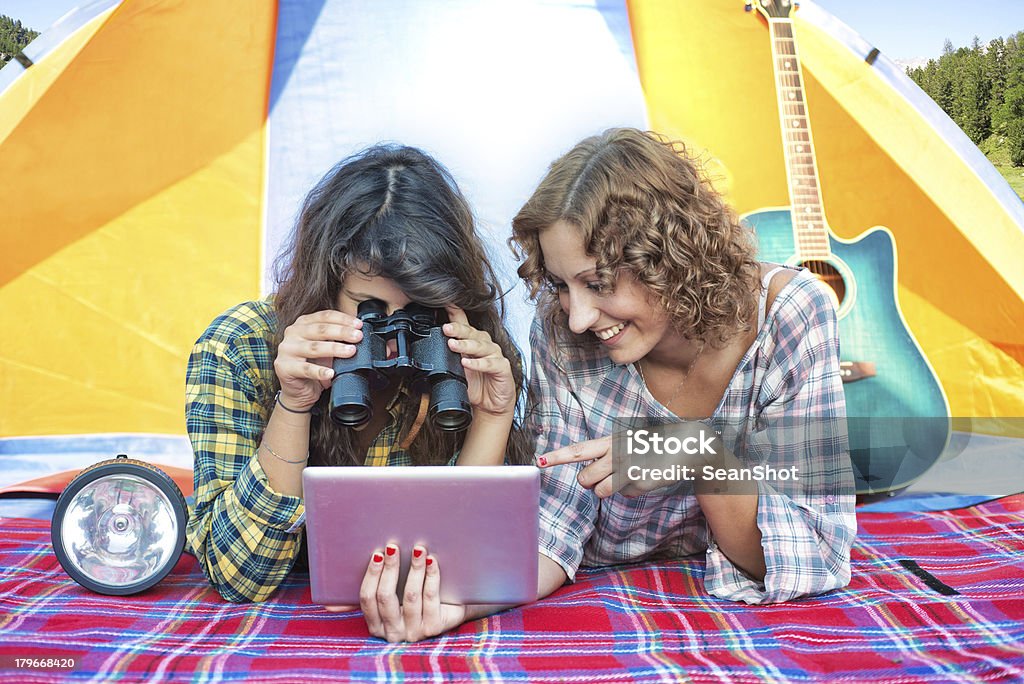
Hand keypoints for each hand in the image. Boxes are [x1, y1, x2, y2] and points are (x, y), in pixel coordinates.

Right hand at [273, 310, 363, 410]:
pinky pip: (305, 369)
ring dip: (334, 349)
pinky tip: (331, 373)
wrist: (297, 390)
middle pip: (320, 329)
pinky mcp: (284, 367)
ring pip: (314, 347)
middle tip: (358, 337)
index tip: (359, 325)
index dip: (343, 319)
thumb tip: (358, 333)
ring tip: (350, 351)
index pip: (324, 316)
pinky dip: (320, 371)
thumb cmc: (313, 365)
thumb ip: (336, 338)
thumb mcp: (325, 348)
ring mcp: (287, 350)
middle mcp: (293, 333)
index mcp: (303, 323)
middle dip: (342, 332)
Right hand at [359, 543, 466, 642]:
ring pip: (410, 596)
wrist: (452, 613)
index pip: (368, 600)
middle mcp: (393, 632)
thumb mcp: (396, 599)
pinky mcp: (433, 628)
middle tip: (393, 547)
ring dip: (414, 569)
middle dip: (390, 568)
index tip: (377, 554)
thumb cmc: (419, 601)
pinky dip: (431, 576)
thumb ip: (381, 586)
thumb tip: (375, 560)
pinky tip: (432, 561)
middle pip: (385, 597)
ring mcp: (414, 632)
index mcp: (378, 626)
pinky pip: (430, 597)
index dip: (371, 576)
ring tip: (418, 550)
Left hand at [443, 306, 515, 418]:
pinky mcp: (503, 367)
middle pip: (471, 332)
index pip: (463, 323)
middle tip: (446, 329)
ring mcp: (495, 355)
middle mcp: (484, 345)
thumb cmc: (475, 385)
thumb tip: (425, 351)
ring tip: (452, 345)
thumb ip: (446, 359)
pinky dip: (478, 363)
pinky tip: (467, 363)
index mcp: (472, 342)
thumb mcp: (455, 371)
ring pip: (480, 345)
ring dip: (466, 344)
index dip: (454, 311)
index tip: (445, 301)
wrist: (490, 406)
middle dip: (458, 329)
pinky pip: (490, 363)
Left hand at [538, 422, 717, 497]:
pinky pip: (622, 494)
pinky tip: (642, 479)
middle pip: (585, 478)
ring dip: (608, 489)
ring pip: (600, 490)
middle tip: (605, 476)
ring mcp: (627, 466)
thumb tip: (589, 479)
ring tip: (626, 476)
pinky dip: (628, 491)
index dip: (558, 457)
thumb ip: (606, 458)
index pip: (578, 450)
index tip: (540, 462)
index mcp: (611, 440)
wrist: (686, 449)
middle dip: (589, 482)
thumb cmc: (652, 450)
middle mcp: (616, 451)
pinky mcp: (639, 481)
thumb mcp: (626, 447)